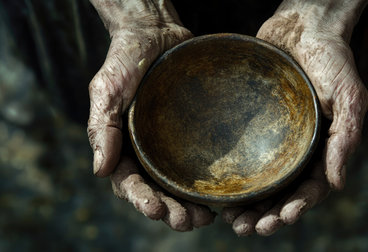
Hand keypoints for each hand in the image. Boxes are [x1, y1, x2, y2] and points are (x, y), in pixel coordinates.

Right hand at [87, 0, 214, 230]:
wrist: (154, 33)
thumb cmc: (124, 61)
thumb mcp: (105, 92)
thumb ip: (102, 130)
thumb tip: (100, 172)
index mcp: (122, 148)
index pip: (129, 183)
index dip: (141, 200)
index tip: (155, 210)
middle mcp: (148, 152)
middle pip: (157, 191)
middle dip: (170, 211)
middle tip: (186, 222)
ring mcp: (171, 146)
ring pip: (180, 185)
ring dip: (190, 206)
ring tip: (205, 218)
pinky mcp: (193, 136)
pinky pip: (201, 163)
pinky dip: (209, 184)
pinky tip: (222, 196)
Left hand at [222, 0, 367, 235]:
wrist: (303, 27)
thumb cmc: (333, 60)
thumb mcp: (350, 98)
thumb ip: (346, 140)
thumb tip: (338, 185)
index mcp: (323, 148)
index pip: (311, 188)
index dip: (297, 207)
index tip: (281, 219)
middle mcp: (297, 149)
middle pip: (282, 192)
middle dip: (267, 214)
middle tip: (248, 229)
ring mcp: (274, 139)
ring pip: (261, 181)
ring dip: (248, 205)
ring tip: (231, 221)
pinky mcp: (253, 125)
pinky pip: (243, 155)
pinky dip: (233, 177)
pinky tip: (218, 190)